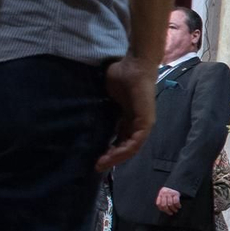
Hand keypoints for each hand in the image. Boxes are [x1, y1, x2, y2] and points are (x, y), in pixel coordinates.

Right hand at [96, 56, 157, 170]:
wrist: (134, 65)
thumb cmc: (120, 76)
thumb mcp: (107, 97)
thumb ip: (101, 110)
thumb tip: (83, 119)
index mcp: (128, 119)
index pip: (119, 141)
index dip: (108, 151)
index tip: (93, 158)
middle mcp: (137, 124)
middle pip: (125, 148)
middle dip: (110, 158)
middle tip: (95, 165)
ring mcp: (144, 124)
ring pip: (131, 148)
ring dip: (116, 158)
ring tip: (102, 163)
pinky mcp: (146, 122)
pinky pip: (136, 142)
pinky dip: (125, 150)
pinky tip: (112, 155)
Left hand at [156, 187, 182, 214]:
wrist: (176, 183)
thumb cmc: (170, 191)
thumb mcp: (164, 194)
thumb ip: (162, 200)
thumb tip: (163, 209)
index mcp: (160, 194)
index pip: (159, 204)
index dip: (162, 209)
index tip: (165, 211)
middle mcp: (164, 193)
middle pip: (164, 205)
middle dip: (168, 211)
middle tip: (171, 213)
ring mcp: (170, 193)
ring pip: (170, 204)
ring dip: (173, 209)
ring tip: (175, 210)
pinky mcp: (176, 193)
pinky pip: (176, 202)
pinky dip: (178, 205)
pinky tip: (179, 206)